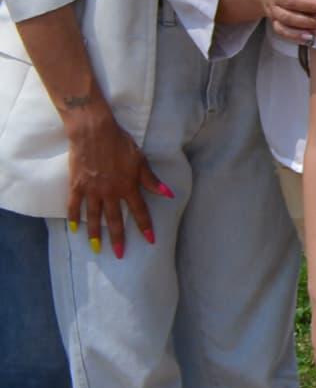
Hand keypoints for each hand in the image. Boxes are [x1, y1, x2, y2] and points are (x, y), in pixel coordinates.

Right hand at [60, 97, 164, 253]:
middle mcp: (110, 192)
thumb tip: (169, 194)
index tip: (150, 240)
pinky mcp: (76, 186)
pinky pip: (74, 206)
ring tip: (96, 248)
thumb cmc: (120, 144)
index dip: (145, 226)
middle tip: (119, 254)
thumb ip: (152, 180)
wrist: (94, 133)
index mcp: (128, 186)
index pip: (139, 211)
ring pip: (94, 217)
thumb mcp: (140, 161)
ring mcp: (92, 190)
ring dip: (95, 234)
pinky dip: (74, 218)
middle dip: (118, 238)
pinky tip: (74, 229)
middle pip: (115, 220)